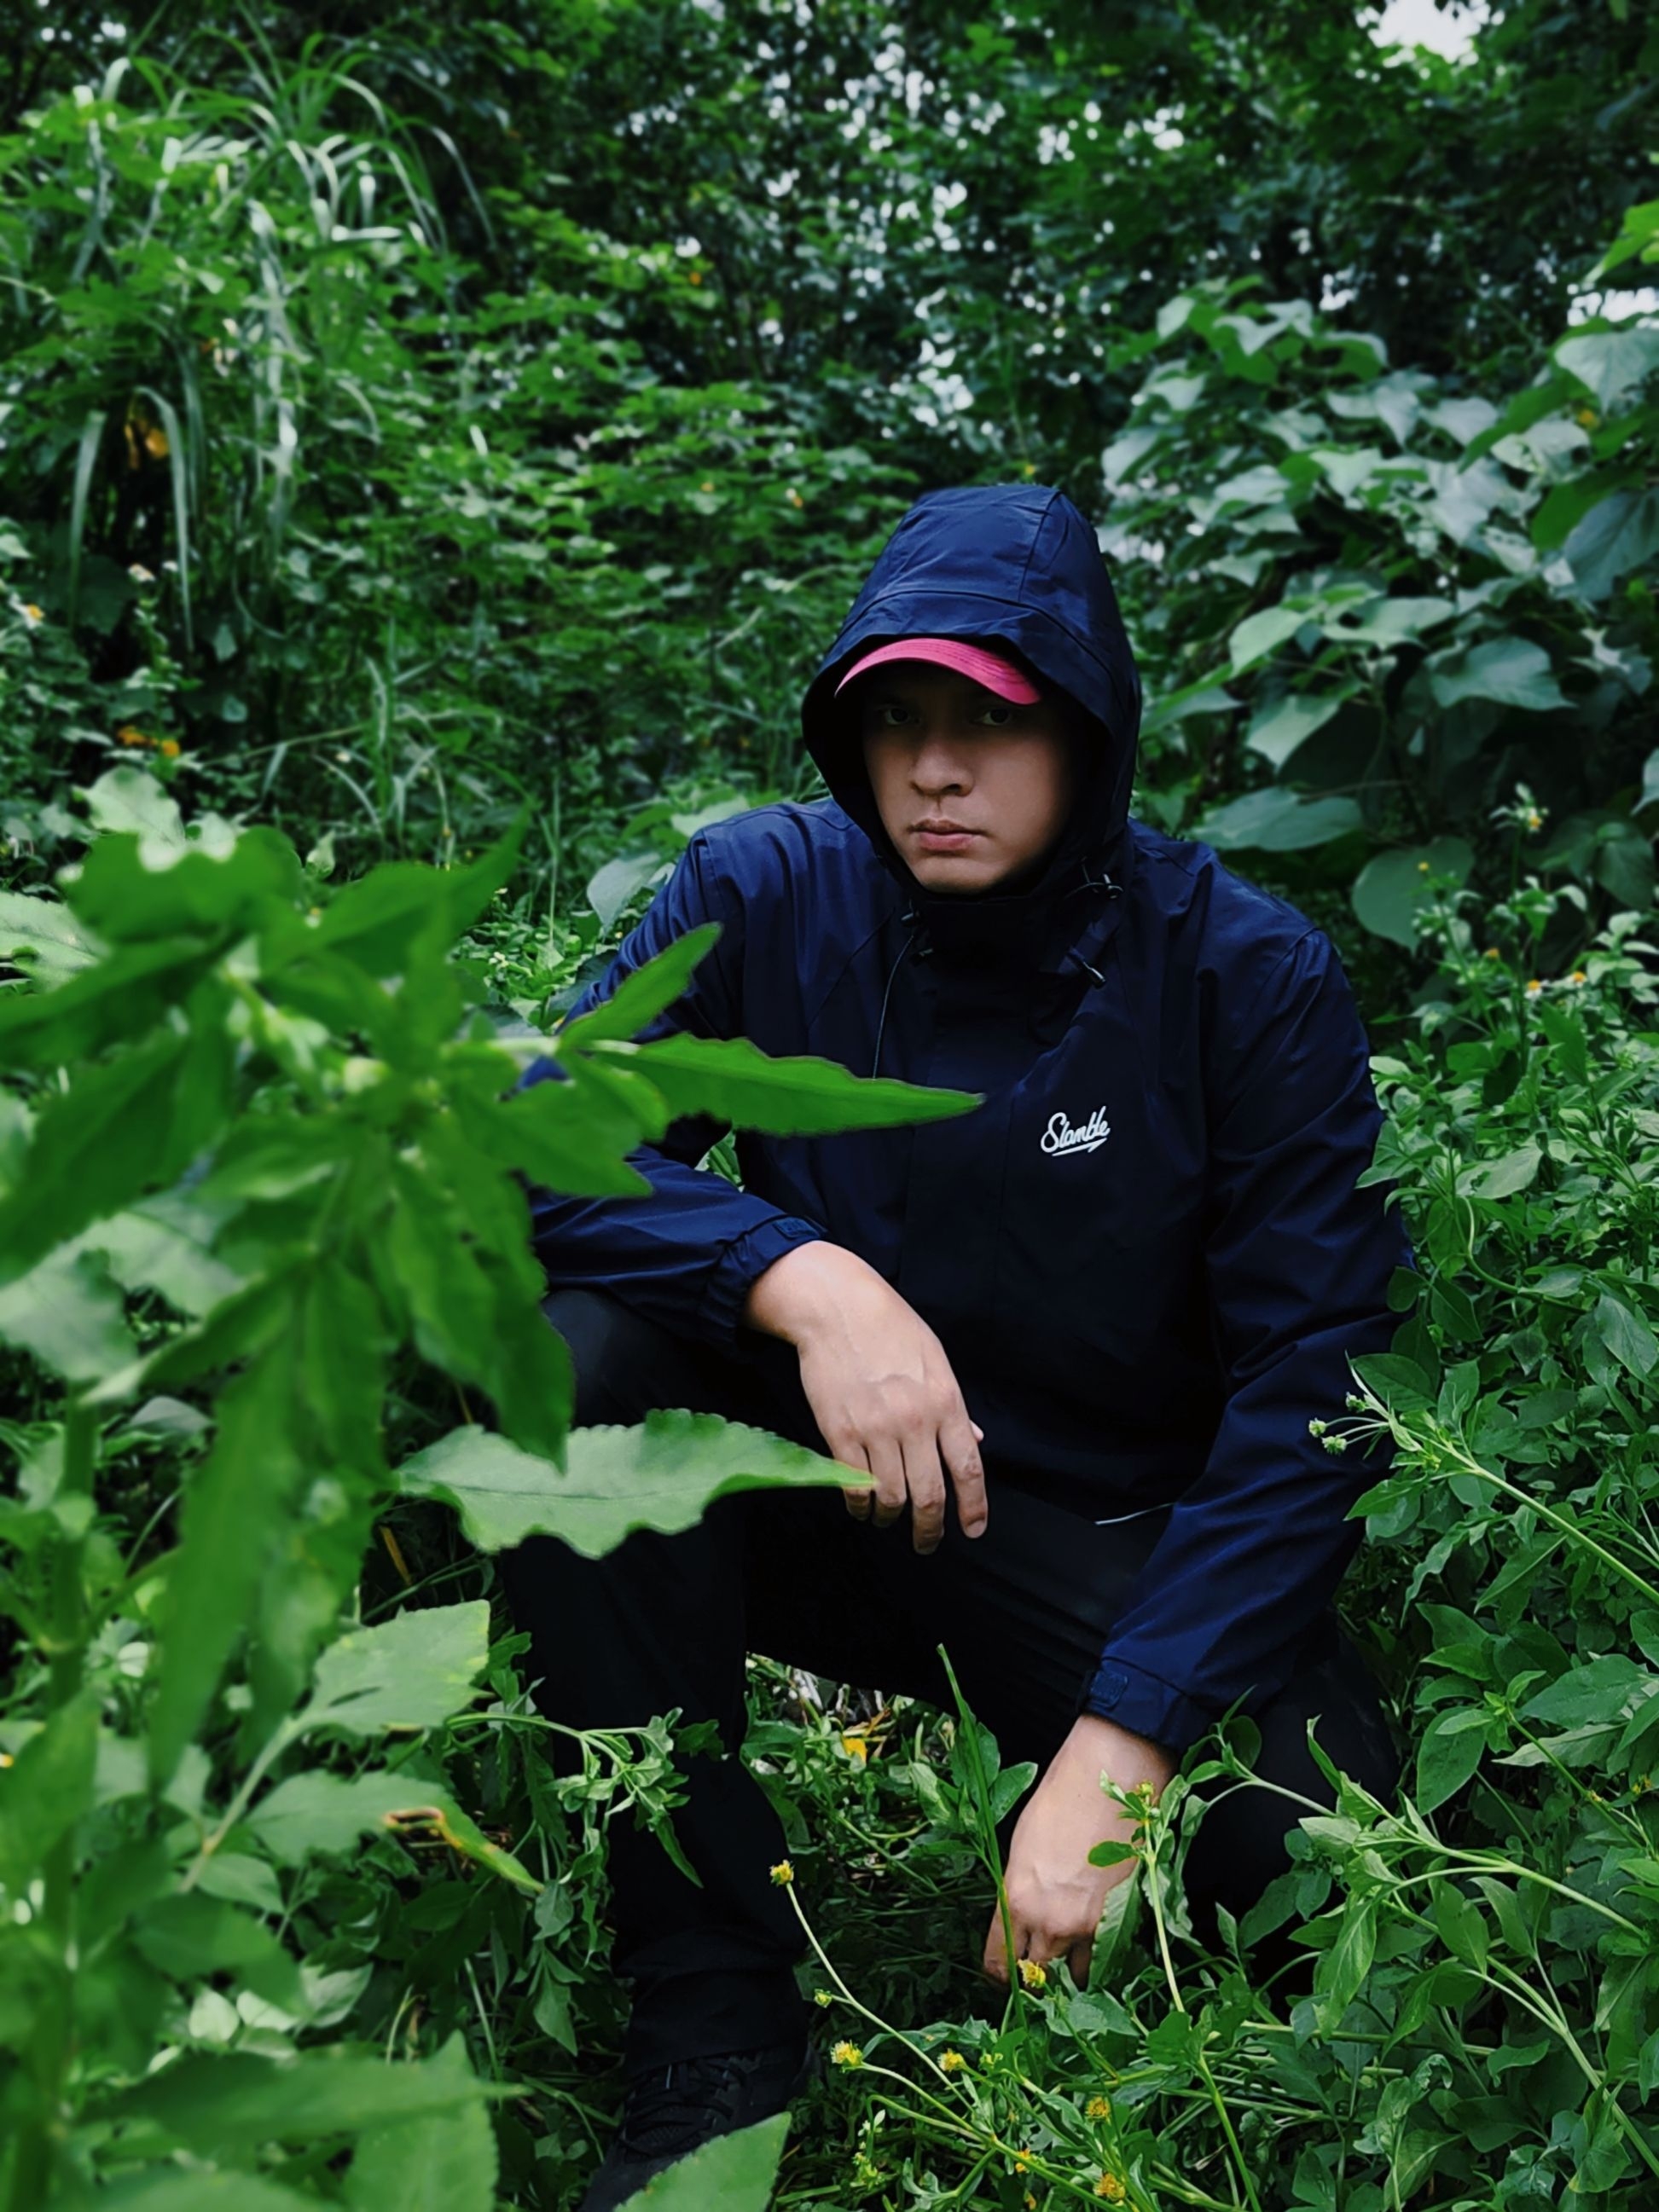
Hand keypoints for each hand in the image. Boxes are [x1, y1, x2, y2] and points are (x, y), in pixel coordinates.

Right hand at [742, 1240, 986, 1553]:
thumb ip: (954, 1407)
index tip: (973, 1530)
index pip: (968, 1468)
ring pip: (891, 1497)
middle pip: (930, 1495)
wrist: (837, 1308)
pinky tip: (860, 1508)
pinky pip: (854, 1485)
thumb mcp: (935, 1360)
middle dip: (929, 1529)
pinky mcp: (840, 1432)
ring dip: (891, 1519)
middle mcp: (915, 1421)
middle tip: (926, 1542)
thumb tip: (976, 1441)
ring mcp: (877, 1429)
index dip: (973, 1507)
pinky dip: (859, 1506)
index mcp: (946, 1402)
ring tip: (888, 1522)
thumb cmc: (890, 1328)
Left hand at [982, 1714, 1175, 1988]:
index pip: (999, 1962)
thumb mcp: (1021, 1844)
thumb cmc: (1061, 1796)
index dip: (999, 1971)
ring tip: (1069, 1951)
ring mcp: (1090, 1923)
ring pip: (1075, 1974)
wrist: (1112, 1774)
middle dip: (1034, 1974)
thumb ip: (1018, 1890)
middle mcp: (1050, 1920)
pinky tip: (1098, 1937)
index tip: (1002, 1971)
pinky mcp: (1124, 1917)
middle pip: (1036, 1975)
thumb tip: (1019, 1916)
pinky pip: (1108, 1954)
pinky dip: (1101, 1953)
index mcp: (1016, 1898)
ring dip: (1070, 1967)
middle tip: (1037, 1963)